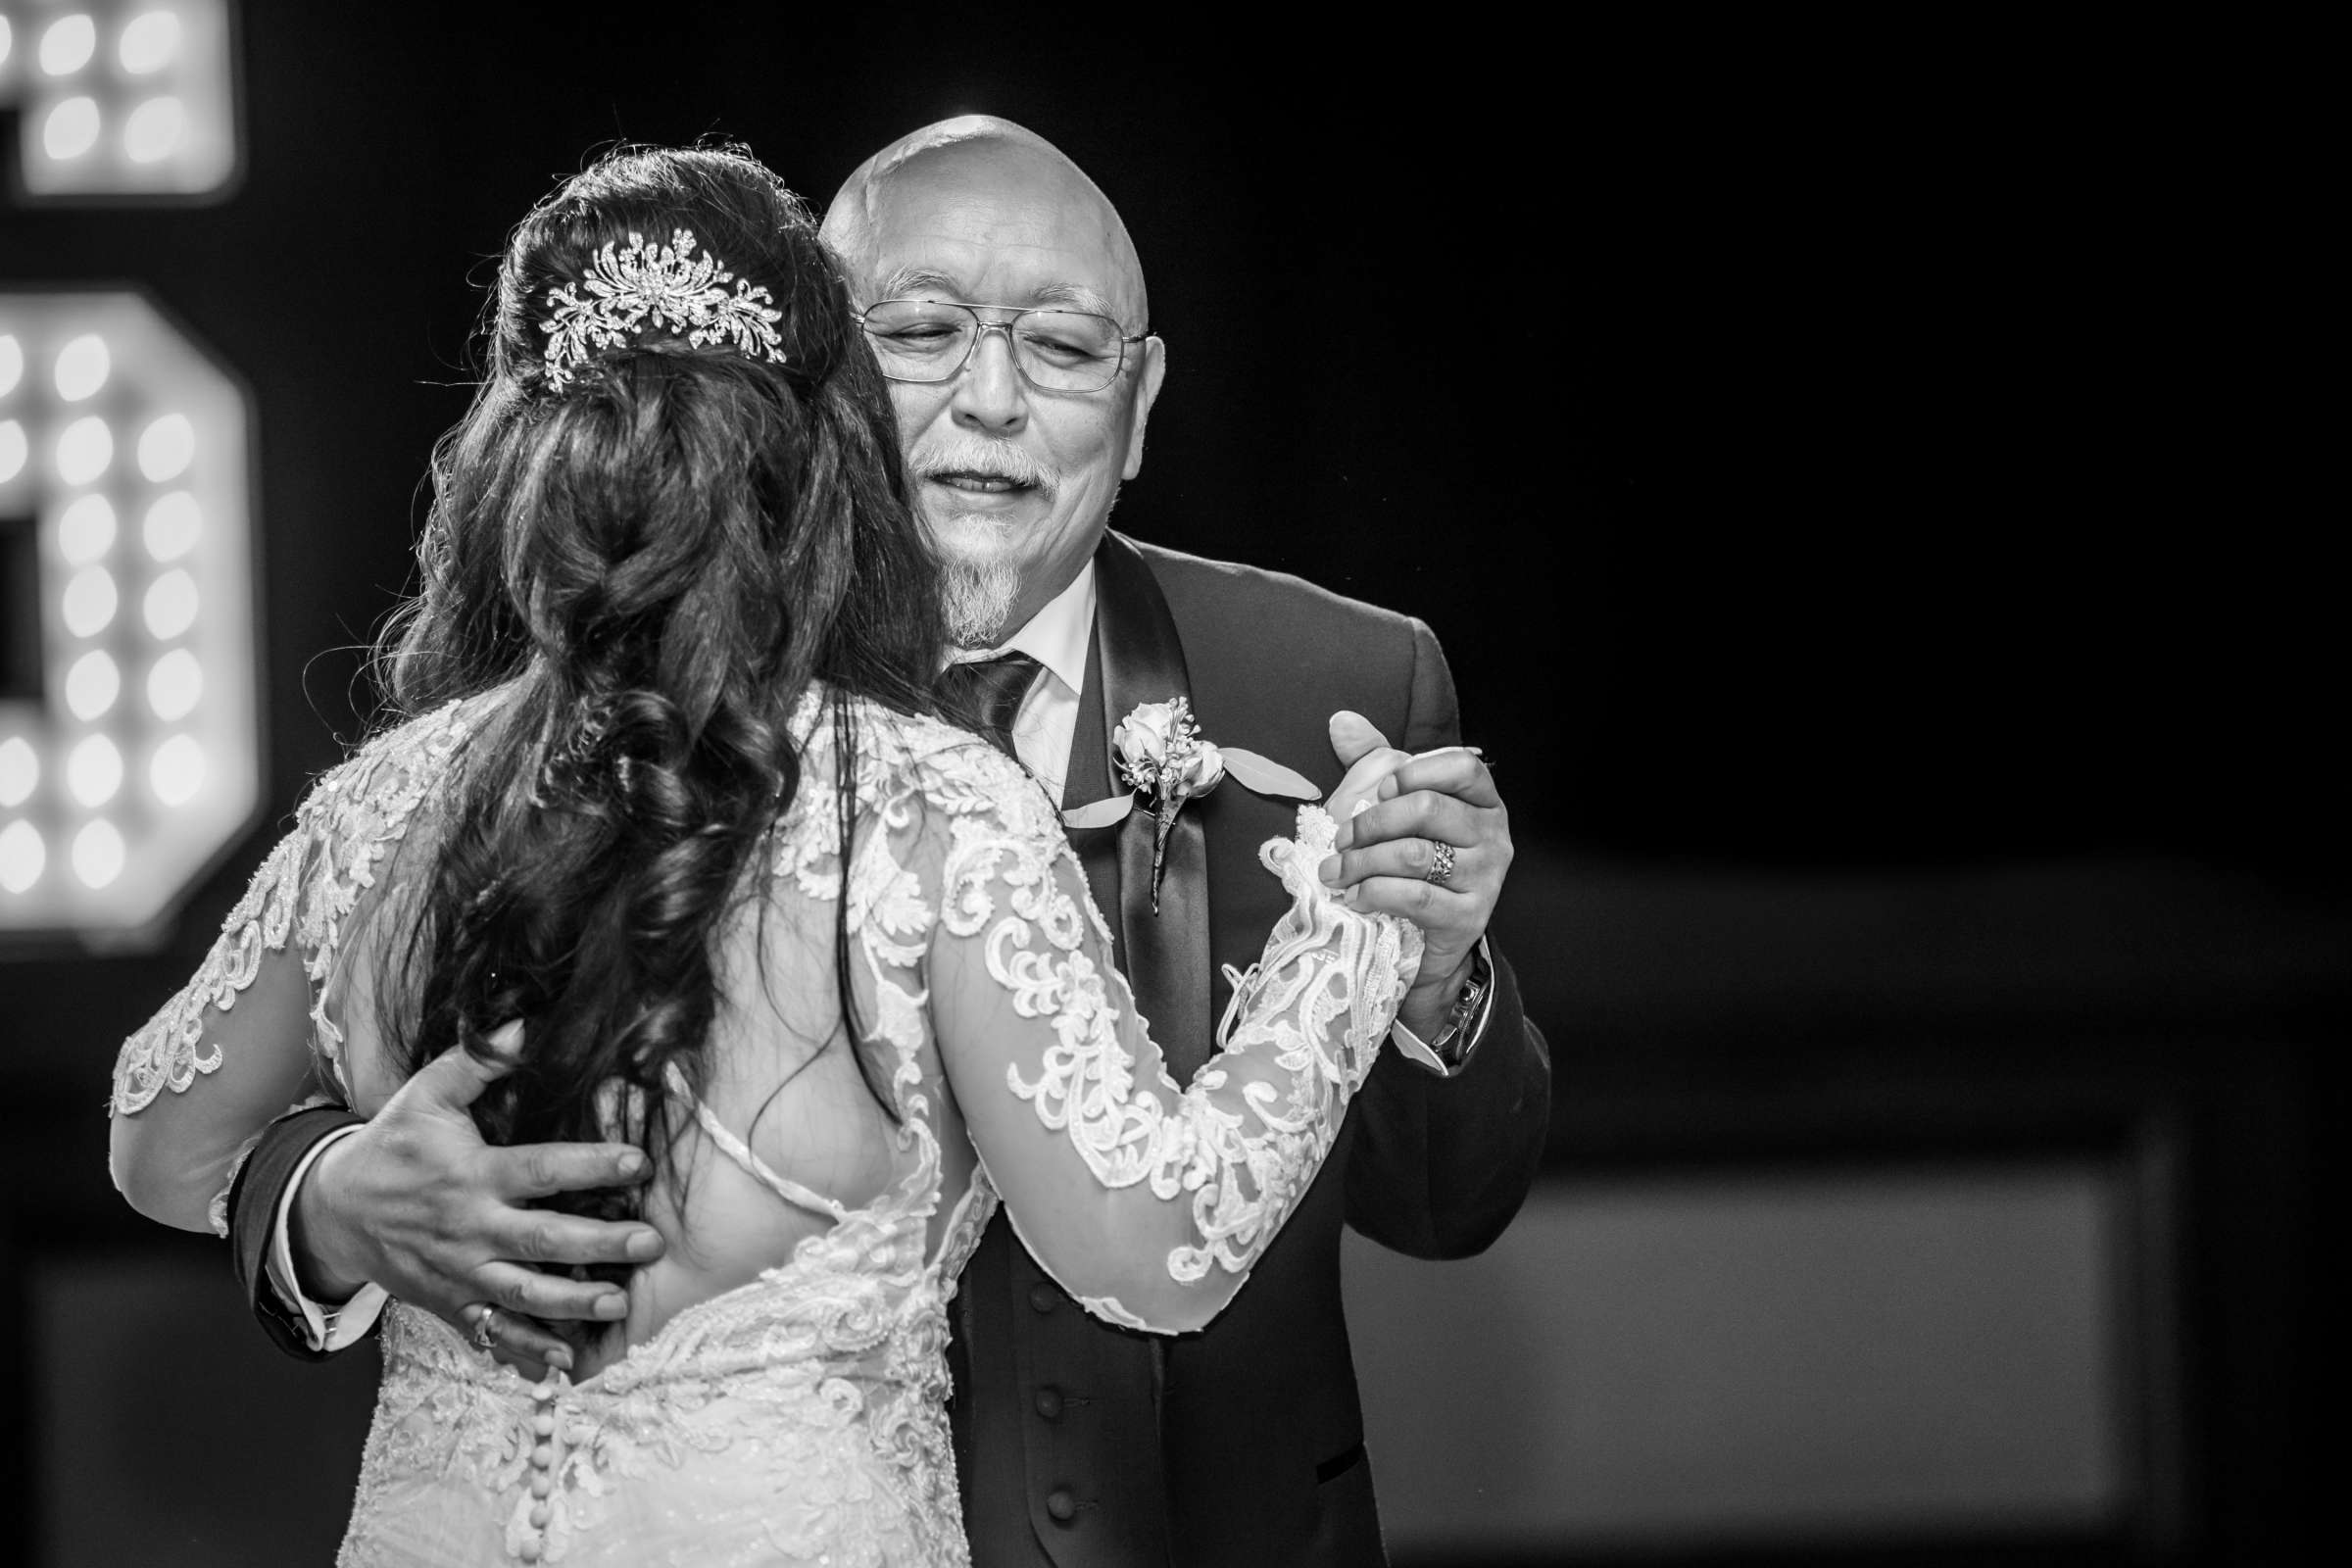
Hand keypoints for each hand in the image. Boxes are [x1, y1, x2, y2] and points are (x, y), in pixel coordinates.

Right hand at [294, 1022, 662, 1370]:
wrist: (333, 1210)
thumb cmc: (391, 1145)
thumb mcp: (426, 1094)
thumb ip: (478, 1062)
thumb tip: (524, 1023)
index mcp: (472, 1174)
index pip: (541, 1170)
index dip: (590, 1166)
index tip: (637, 1163)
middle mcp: (471, 1228)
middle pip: (543, 1241)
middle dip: (599, 1245)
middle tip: (649, 1244)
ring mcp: (461, 1273)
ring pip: (524, 1294)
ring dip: (573, 1303)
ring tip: (619, 1303)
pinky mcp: (451, 1303)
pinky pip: (492, 1331)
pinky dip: (526, 1350)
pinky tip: (564, 1362)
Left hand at [1318, 712, 1511, 1035]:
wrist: (1426, 942)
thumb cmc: (1413, 864)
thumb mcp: (1395, 807)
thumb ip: (1373, 760)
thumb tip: (1342, 723)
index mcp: (1482, 801)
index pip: (1462, 767)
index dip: (1414, 772)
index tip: (1379, 790)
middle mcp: (1493, 836)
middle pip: (1428, 808)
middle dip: (1371, 822)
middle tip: (1342, 840)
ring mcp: (1485, 878)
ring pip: (1415, 854)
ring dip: (1362, 861)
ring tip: (1336, 870)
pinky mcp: (1468, 917)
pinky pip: (1415, 896)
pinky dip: (1374, 893)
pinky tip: (1353, 896)